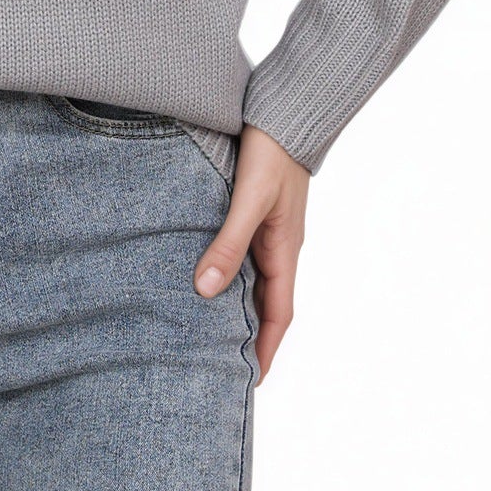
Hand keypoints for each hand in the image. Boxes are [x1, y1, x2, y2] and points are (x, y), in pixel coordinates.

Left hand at [193, 124, 309, 384]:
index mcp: (285, 250)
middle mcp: (280, 244)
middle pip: (266, 302)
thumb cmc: (271, 152)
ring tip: (208, 328)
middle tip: (222, 364)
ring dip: (237, 303)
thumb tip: (205, 289)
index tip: (250, 381)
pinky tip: (207, 271)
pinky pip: (245, 251)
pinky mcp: (257, 209)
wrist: (285, 109)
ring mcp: (270, 227)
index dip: (266, 349)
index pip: (278, 315)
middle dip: (249, 335)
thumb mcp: (248, 200)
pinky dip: (230, 270)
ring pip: (254, 277)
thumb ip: (228, 242)